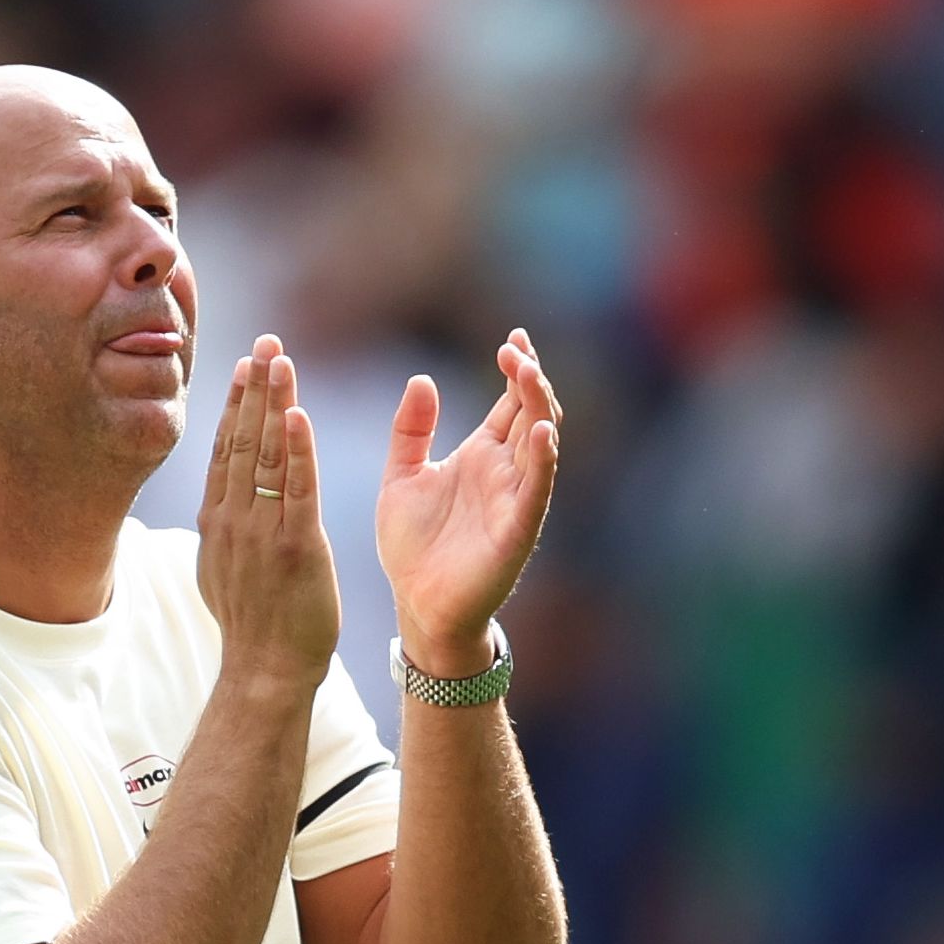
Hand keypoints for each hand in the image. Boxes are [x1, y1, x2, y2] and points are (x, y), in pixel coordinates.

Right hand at [196, 334, 339, 691]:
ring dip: (275, 403)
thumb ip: (223, 530)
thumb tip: (216, 507)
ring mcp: (262, 532)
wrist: (265, 670)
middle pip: (243, 439)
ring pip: (267, 455)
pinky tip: (298, 414)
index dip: (236, 403)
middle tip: (266, 342)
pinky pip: (297, 489)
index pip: (225, 448)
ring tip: (281, 360)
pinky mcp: (295, 547)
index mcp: (217, 521)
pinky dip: (298, 449)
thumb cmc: (252, 625)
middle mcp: (233, 519)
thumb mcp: (222, 570)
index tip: (245, 364)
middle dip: (255, 387)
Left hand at [376, 328, 560, 674]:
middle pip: (530, 413)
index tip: (513, 338)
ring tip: (528, 373)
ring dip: (538, 408)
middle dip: (529, 379)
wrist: (417, 605)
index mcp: (481, 454)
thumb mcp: (401, 477)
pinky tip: (541, 432)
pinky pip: (536, 491)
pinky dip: (542, 461)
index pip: (510, 401)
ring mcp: (515, 499)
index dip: (517, 369)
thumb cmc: (413, 547)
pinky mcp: (517, 530)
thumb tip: (420, 380)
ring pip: (539, 444)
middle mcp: (505, 472)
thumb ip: (410, 431)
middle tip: (516, 350)